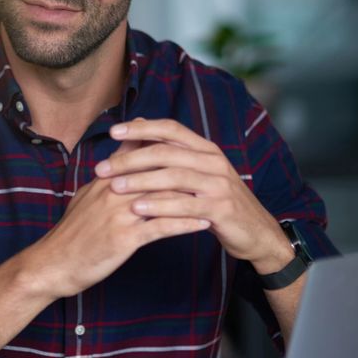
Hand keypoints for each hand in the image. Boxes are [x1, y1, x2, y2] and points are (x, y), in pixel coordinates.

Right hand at [25, 131, 210, 299]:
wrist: (53, 263)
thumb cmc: (71, 233)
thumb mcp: (85, 197)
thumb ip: (105, 178)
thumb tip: (118, 159)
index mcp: (104, 181)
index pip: (136, 154)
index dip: (162, 145)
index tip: (187, 143)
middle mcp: (113, 192)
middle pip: (155, 171)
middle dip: (185, 169)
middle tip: (213, 168)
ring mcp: (118, 214)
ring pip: (163, 197)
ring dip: (192, 197)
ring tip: (217, 196)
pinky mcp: (123, 238)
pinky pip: (161, 228)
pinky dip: (185, 224)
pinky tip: (203, 224)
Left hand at [96, 118, 292, 271]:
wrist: (255, 231)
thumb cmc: (216, 200)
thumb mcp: (196, 173)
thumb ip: (170, 154)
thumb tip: (139, 126)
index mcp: (205, 149)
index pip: (170, 129)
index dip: (141, 128)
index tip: (112, 131)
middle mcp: (213, 162)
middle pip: (166, 153)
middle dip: (130, 159)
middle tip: (102, 167)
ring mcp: (219, 185)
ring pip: (174, 177)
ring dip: (141, 182)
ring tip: (114, 187)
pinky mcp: (220, 209)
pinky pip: (185, 206)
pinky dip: (159, 207)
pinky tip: (137, 209)